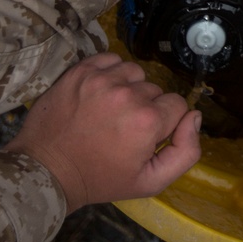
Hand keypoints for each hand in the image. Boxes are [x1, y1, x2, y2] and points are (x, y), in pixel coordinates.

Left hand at [7, 54, 200, 212]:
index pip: (177, 105)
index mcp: (147, 121)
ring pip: (134, 73)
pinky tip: (100, 94)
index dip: (165, 124)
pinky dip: (110, 73)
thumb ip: (186, 151)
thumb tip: (195, 116)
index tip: (144, 138)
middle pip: (155, 90)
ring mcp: (100, 79)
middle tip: (123, 130)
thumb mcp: (151, 181)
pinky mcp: (80, 71)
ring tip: (111, 110)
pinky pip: (110, 59)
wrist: (47, 170)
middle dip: (146, 108)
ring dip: (129, 88)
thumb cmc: (101, 179)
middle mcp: (126, 94)